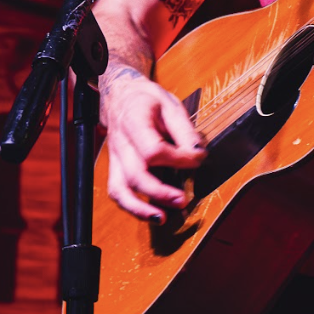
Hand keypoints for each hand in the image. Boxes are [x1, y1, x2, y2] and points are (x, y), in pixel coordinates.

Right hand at [100, 64, 207, 222]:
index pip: (152, 149)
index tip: (196, 158)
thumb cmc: (145, 100)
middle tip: (183, 199)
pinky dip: (132, 207)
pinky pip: (118, 192)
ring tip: (161, 218)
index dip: (177, 158)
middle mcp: (120, 144)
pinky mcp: (116, 169)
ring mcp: (115, 159)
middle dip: (160, 192)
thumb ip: (184, 129)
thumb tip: (197, 153)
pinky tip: (151, 213)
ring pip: (120, 189)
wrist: (120, 96)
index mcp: (133, 122)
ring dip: (139, 208)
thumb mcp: (169, 104)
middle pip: (135, 174)